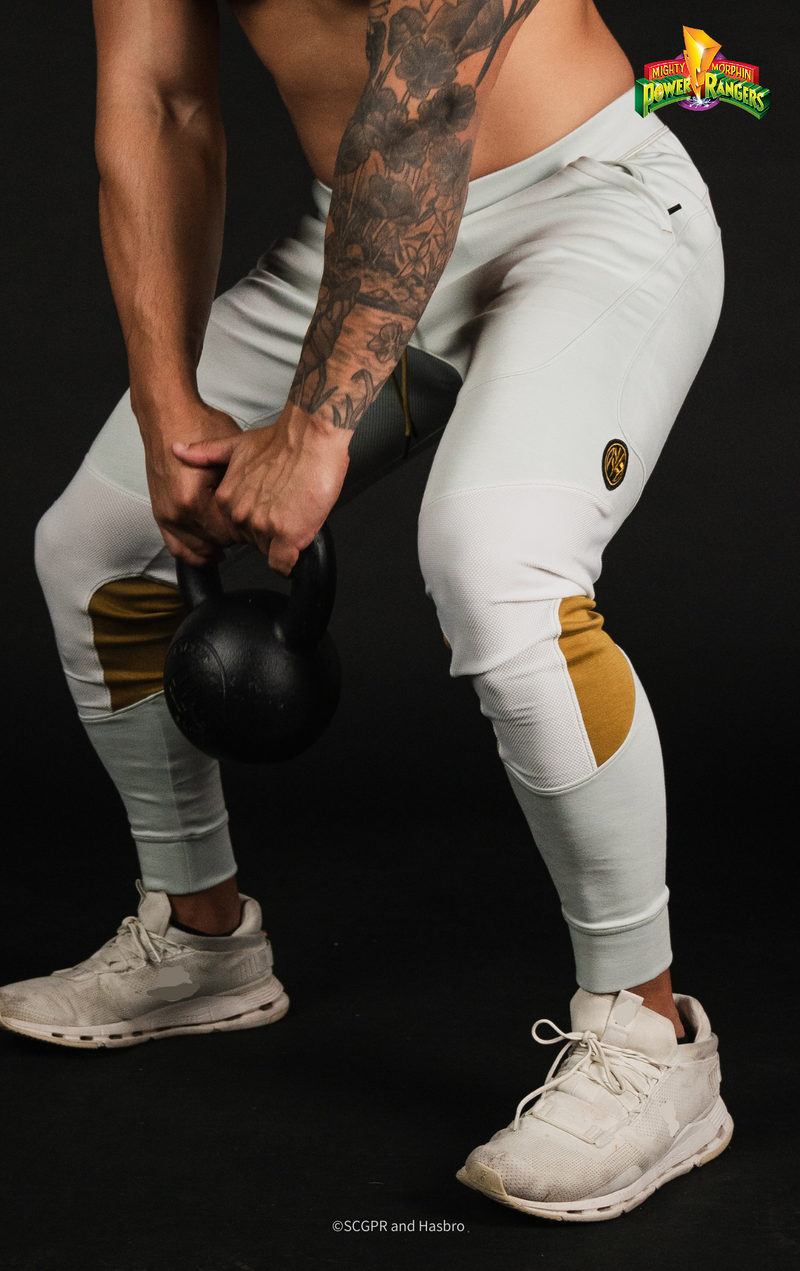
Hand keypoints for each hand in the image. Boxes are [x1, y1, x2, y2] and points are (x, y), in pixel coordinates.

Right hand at [139, 401, 242, 564]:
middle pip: (214, 544)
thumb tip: (259, 509)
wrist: (166, 413)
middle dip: (232, 537)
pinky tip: (211, 550)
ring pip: (198, 549)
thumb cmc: (196, 426)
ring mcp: (165, 515)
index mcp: (193, 501)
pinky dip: (194, 551)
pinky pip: (177, 546)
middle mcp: (176, 512)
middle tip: (247, 525)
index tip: (255, 521)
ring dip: (215, 544)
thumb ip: (243, 487)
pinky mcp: (159, 514)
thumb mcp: (231, 453)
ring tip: (231, 533)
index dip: (246, 529)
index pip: (229, 535)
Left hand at [173, 402, 350, 573]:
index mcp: (226, 498)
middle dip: (269, 532)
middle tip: (285, 510)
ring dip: (283, 543)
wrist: (312, 437)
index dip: (256, 520)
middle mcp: (241, 514)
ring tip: (296, 517)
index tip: (269, 507)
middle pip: (253, 541)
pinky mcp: (287, 536)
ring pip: (270, 552)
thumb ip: (205, 454)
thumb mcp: (235, 444)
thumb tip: (176, 450)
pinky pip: (283, 565)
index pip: (236, 527)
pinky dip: (290, 563)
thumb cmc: (283, 442)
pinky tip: (296, 547)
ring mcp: (263, 526)